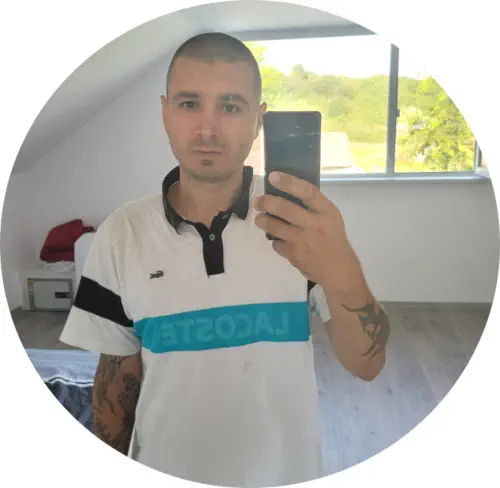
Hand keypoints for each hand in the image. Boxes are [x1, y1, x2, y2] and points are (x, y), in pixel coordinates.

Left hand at [254, 171, 367, 300]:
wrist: (339, 270)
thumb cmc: (333, 239)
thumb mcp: (330, 218)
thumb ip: (313, 207)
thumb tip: (285, 194)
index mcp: (327, 211)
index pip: (307, 191)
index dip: (288, 182)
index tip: (273, 176)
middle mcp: (315, 224)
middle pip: (285, 209)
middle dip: (267, 203)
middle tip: (257, 201)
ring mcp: (304, 241)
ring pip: (276, 227)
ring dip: (263, 221)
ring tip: (259, 219)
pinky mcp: (295, 255)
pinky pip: (277, 244)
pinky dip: (275, 241)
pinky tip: (278, 239)